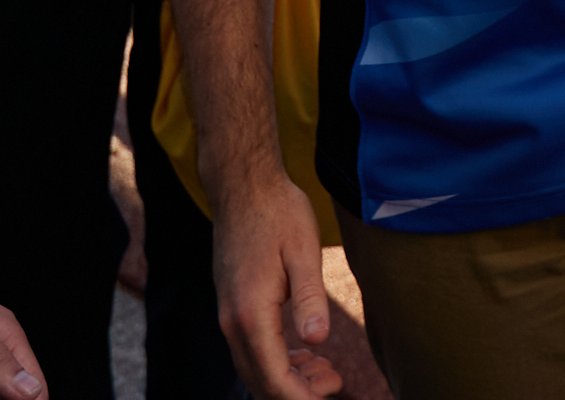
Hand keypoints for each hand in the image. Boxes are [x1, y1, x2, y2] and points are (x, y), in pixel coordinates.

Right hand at [210, 176, 342, 399]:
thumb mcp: (303, 251)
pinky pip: (251, 349)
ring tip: (327, 370)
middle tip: (337, 380)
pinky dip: (277, 360)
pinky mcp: (232, 306)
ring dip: (289, 379)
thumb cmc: (278, 213)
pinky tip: (304, 352)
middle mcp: (232, 321)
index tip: (333, 395)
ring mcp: (227, 314)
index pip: (274, 379)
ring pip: (254, 368)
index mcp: (250, 314)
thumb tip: (318, 340)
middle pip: (260, 382)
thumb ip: (310, 298)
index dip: (302, 398)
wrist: (244, 185)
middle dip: (298, 392)